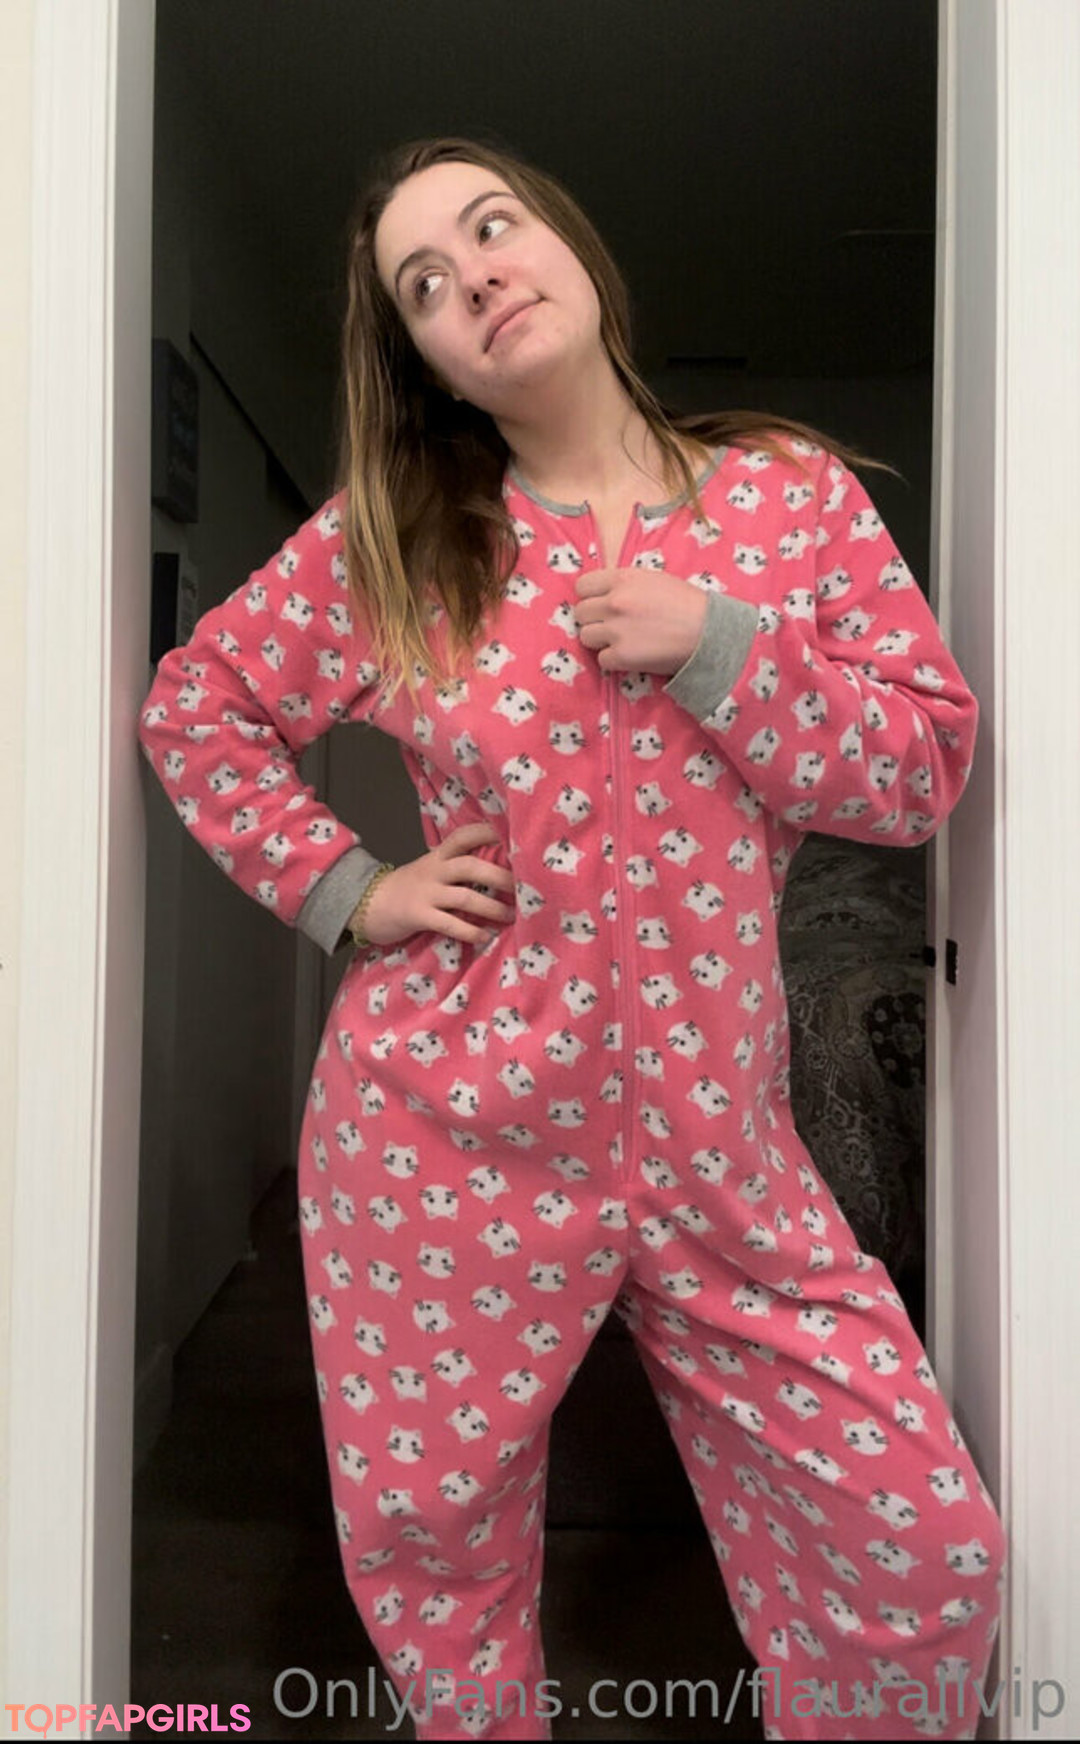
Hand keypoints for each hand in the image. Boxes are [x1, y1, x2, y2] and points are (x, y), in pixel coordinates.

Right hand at [353, 822, 516, 948]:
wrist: (367, 904)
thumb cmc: (408, 888)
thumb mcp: (430, 869)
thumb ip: (455, 867)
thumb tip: (498, 869)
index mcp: (438, 856)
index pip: (464, 836)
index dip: (488, 833)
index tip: (513, 838)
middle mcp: (434, 870)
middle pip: (471, 866)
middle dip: (500, 877)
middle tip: (523, 889)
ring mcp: (425, 893)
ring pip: (465, 897)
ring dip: (492, 908)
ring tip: (511, 916)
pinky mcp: (418, 916)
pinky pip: (450, 924)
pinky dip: (471, 931)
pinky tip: (485, 936)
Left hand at [573, 567, 707, 675]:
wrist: (709, 632)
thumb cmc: (687, 604)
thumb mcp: (654, 579)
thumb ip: (625, 584)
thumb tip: (603, 594)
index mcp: (622, 579)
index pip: (582, 586)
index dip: (590, 597)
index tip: (600, 605)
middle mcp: (614, 602)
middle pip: (581, 613)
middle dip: (594, 620)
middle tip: (613, 626)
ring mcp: (616, 630)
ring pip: (586, 637)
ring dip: (601, 641)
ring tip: (622, 641)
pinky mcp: (621, 655)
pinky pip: (602, 659)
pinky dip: (614, 660)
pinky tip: (632, 656)